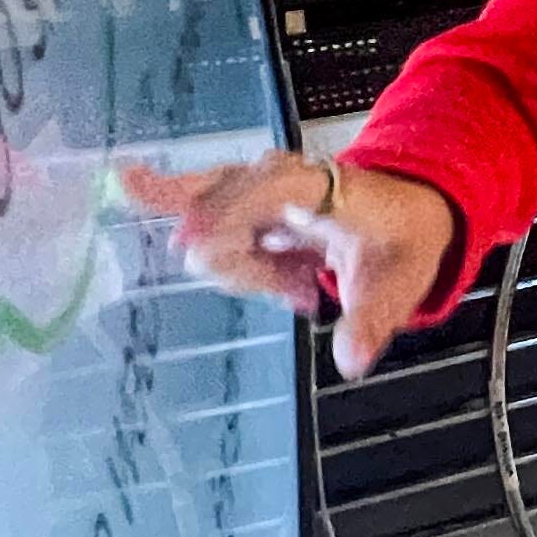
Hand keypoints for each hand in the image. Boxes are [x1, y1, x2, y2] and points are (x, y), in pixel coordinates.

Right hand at [116, 152, 453, 378]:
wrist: (410, 207)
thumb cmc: (403, 238)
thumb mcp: (400, 283)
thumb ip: (371, 321)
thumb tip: (350, 360)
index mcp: (324, 187)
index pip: (269, 192)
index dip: (229, 215)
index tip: (193, 248)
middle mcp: (281, 176)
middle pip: (224, 215)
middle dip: (247, 267)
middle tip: (303, 294)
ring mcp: (257, 184)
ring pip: (211, 226)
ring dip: (246, 269)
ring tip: (299, 285)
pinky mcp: (241, 196)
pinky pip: (200, 208)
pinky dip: (171, 201)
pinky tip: (126, 182)